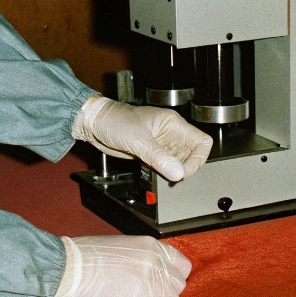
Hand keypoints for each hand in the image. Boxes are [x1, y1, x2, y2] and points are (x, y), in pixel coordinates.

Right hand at [52, 236, 191, 296]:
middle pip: (177, 285)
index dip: (173, 276)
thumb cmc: (83, 257)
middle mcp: (156, 262)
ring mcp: (152, 282)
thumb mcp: (120, 247)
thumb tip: (149, 272)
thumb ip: (141, 258)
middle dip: (163, 292)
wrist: (67, 269)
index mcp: (151, 246)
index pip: (182, 265)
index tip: (164, 282)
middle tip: (144, 294)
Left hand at [72, 96, 212, 181]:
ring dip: (172, 172)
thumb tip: (178, 173)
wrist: (94, 124)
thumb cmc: (114, 120)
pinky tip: (151, 173)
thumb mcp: (138, 139)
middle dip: (184, 168)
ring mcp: (162, 145)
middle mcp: (171, 134)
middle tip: (169, 175)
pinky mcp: (152, 154)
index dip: (198, 159)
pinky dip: (162, 174)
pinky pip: (165, 167)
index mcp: (173, 124)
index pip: (201, 142)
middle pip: (192, 156)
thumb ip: (159, 157)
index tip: (184, 171)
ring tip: (158, 173)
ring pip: (179, 164)